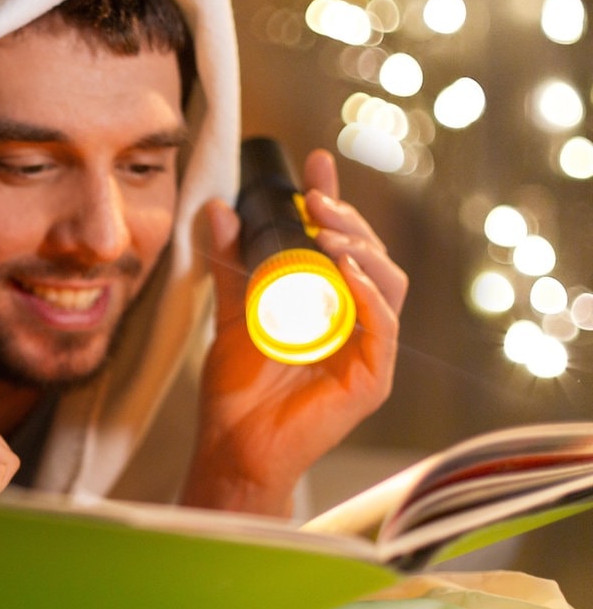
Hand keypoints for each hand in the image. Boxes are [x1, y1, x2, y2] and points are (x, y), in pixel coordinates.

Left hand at [184, 149, 406, 515]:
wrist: (233, 444)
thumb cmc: (237, 389)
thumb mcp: (232, 313)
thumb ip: (230, 264)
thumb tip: (219, 208)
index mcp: (328, 304)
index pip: (341, 243)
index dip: (335, 202)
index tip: (317, 164)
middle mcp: (356, 322)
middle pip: (371, 256)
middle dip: (348, 220)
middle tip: (317, 199)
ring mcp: (370, 350)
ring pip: (388, 284)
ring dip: (362, 248)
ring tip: (329, 229)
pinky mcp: (374, 379)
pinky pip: (385, 327)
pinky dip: (370, 294)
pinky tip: (346, 270)